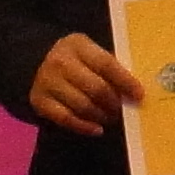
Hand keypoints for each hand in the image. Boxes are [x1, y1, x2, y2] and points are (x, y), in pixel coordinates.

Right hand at [29, 32, 143, 137]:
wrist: (35, 61)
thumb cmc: (75, 60)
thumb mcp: (91, 53)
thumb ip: (111, 68)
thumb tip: (134, 92)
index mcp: (78, 45)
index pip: (106, 64)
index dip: (125, 81)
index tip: (139, 95)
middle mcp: (60, 62)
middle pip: (96, 88)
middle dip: (114, 103)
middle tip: (122, 110)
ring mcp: (47, 82)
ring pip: (83, 105)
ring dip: (101, 116)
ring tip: (110, 117)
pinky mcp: (39, 101)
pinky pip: (66, 119)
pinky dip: (84, 127)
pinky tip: (97, 129)